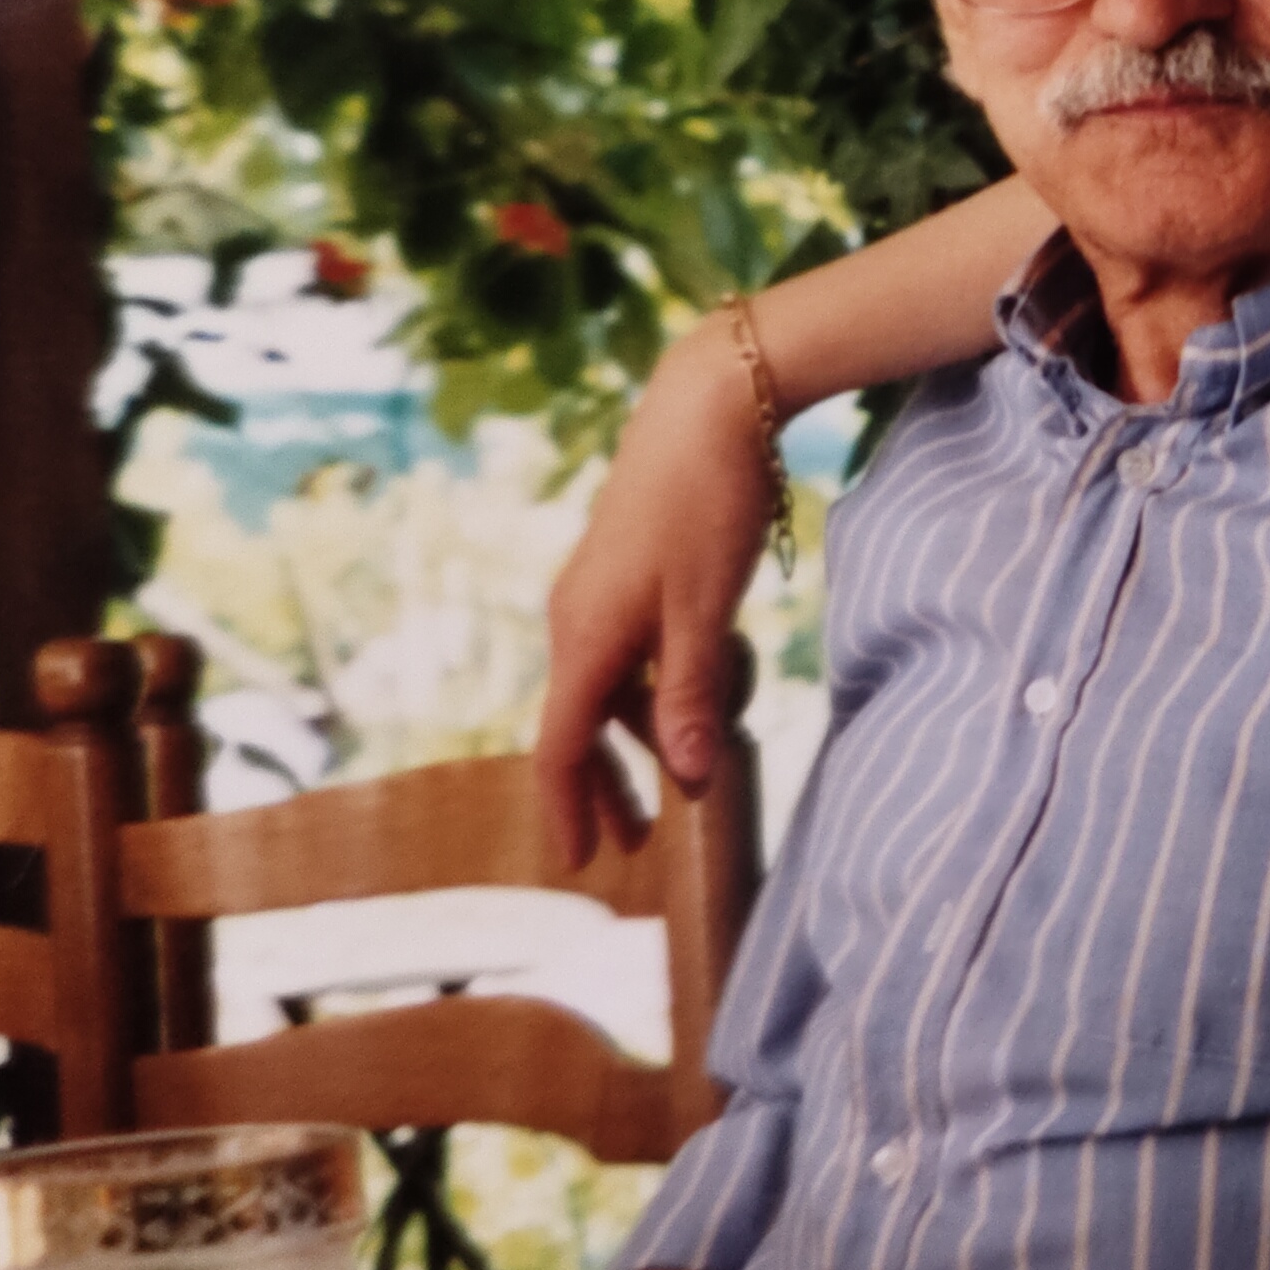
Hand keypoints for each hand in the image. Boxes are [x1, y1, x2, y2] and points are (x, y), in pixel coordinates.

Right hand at [536, 331, 773, 865]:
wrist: (707, 406)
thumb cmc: (706, 506)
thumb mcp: (708, 610)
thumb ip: (692, 694)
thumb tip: (690, 777)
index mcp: (585, 637)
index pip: (561, 745)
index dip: (568, 808)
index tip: (579, 863)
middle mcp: (575, 619)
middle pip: (580, 725)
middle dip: (603, 788)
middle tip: (632, 843)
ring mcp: (597, 594)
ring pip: (608, 688)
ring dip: (635, 739)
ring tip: (673, 784)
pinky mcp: (623, 573)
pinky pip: (628, 652)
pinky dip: (652, 689)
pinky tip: (691, 700)